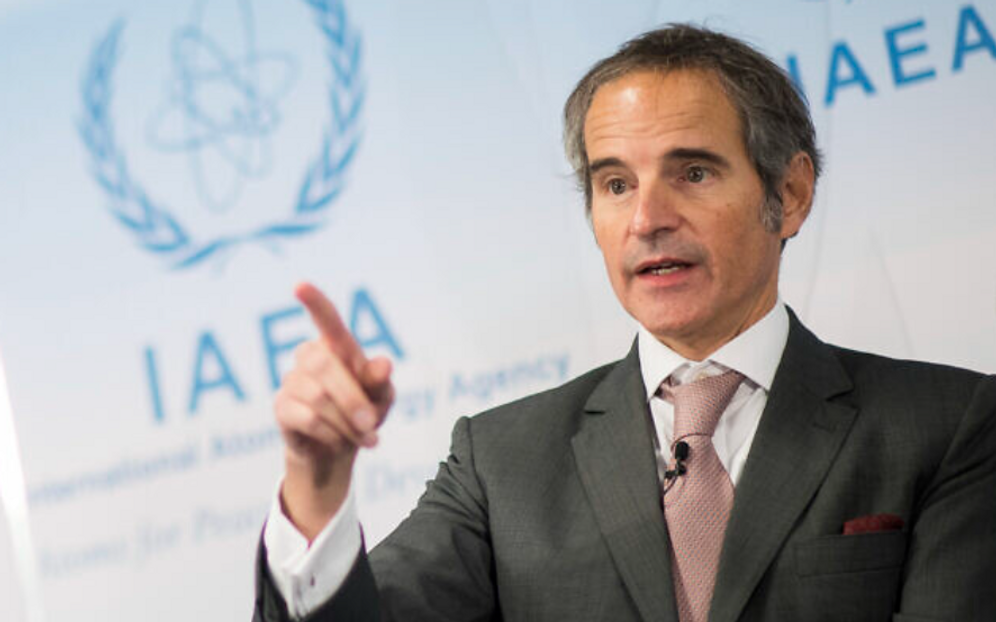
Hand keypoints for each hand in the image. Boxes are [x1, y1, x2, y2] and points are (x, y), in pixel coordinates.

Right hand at [274, 282, 394, 539]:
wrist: (339, 450)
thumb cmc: (363, 413)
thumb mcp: (381, 398)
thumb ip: (381, 382)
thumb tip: (384, 364)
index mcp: (337, 347)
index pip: (326, 318)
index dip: (314, 302)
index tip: (299, 286)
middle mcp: (309, 357)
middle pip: (324, 365)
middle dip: (352, 399)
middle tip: (371, 425)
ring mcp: (292, 381)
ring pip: (317, 397)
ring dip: (346, 422)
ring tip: (362, 437)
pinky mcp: (281, 408)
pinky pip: (307, 418)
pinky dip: (331, 433)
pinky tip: (339, 441)